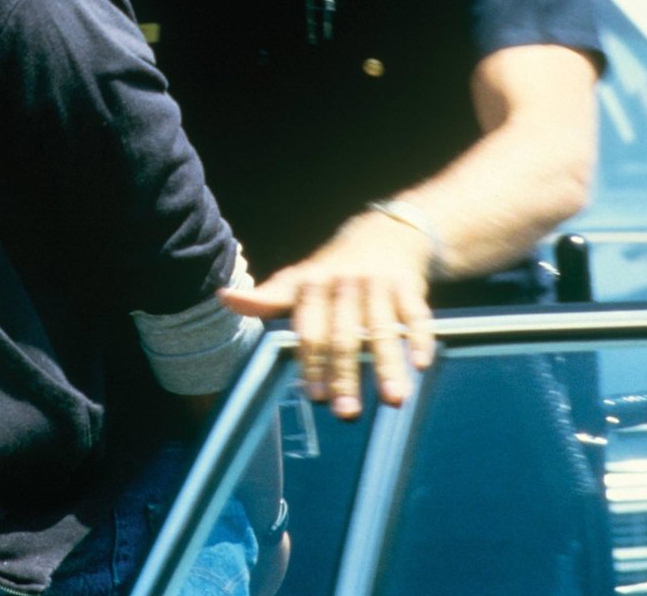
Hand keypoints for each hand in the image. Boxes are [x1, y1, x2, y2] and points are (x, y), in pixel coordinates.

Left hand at [220, 210, 435, 418]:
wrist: (385, 233)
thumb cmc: (334, 269)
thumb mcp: (299, 279)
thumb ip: (268, 297)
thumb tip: (224, 298)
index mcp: (314, 285)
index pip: (310, 330)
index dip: (311, 363)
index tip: (314, 397)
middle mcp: (345, 285)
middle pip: (345, 336)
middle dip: (346, 375)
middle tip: (347, 413)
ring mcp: (378, 285)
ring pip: (383, 330)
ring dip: (387, 365)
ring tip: (393, 400)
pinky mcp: (409, 287)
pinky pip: (417, 315)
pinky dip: (421, 339)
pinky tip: (421, 364)